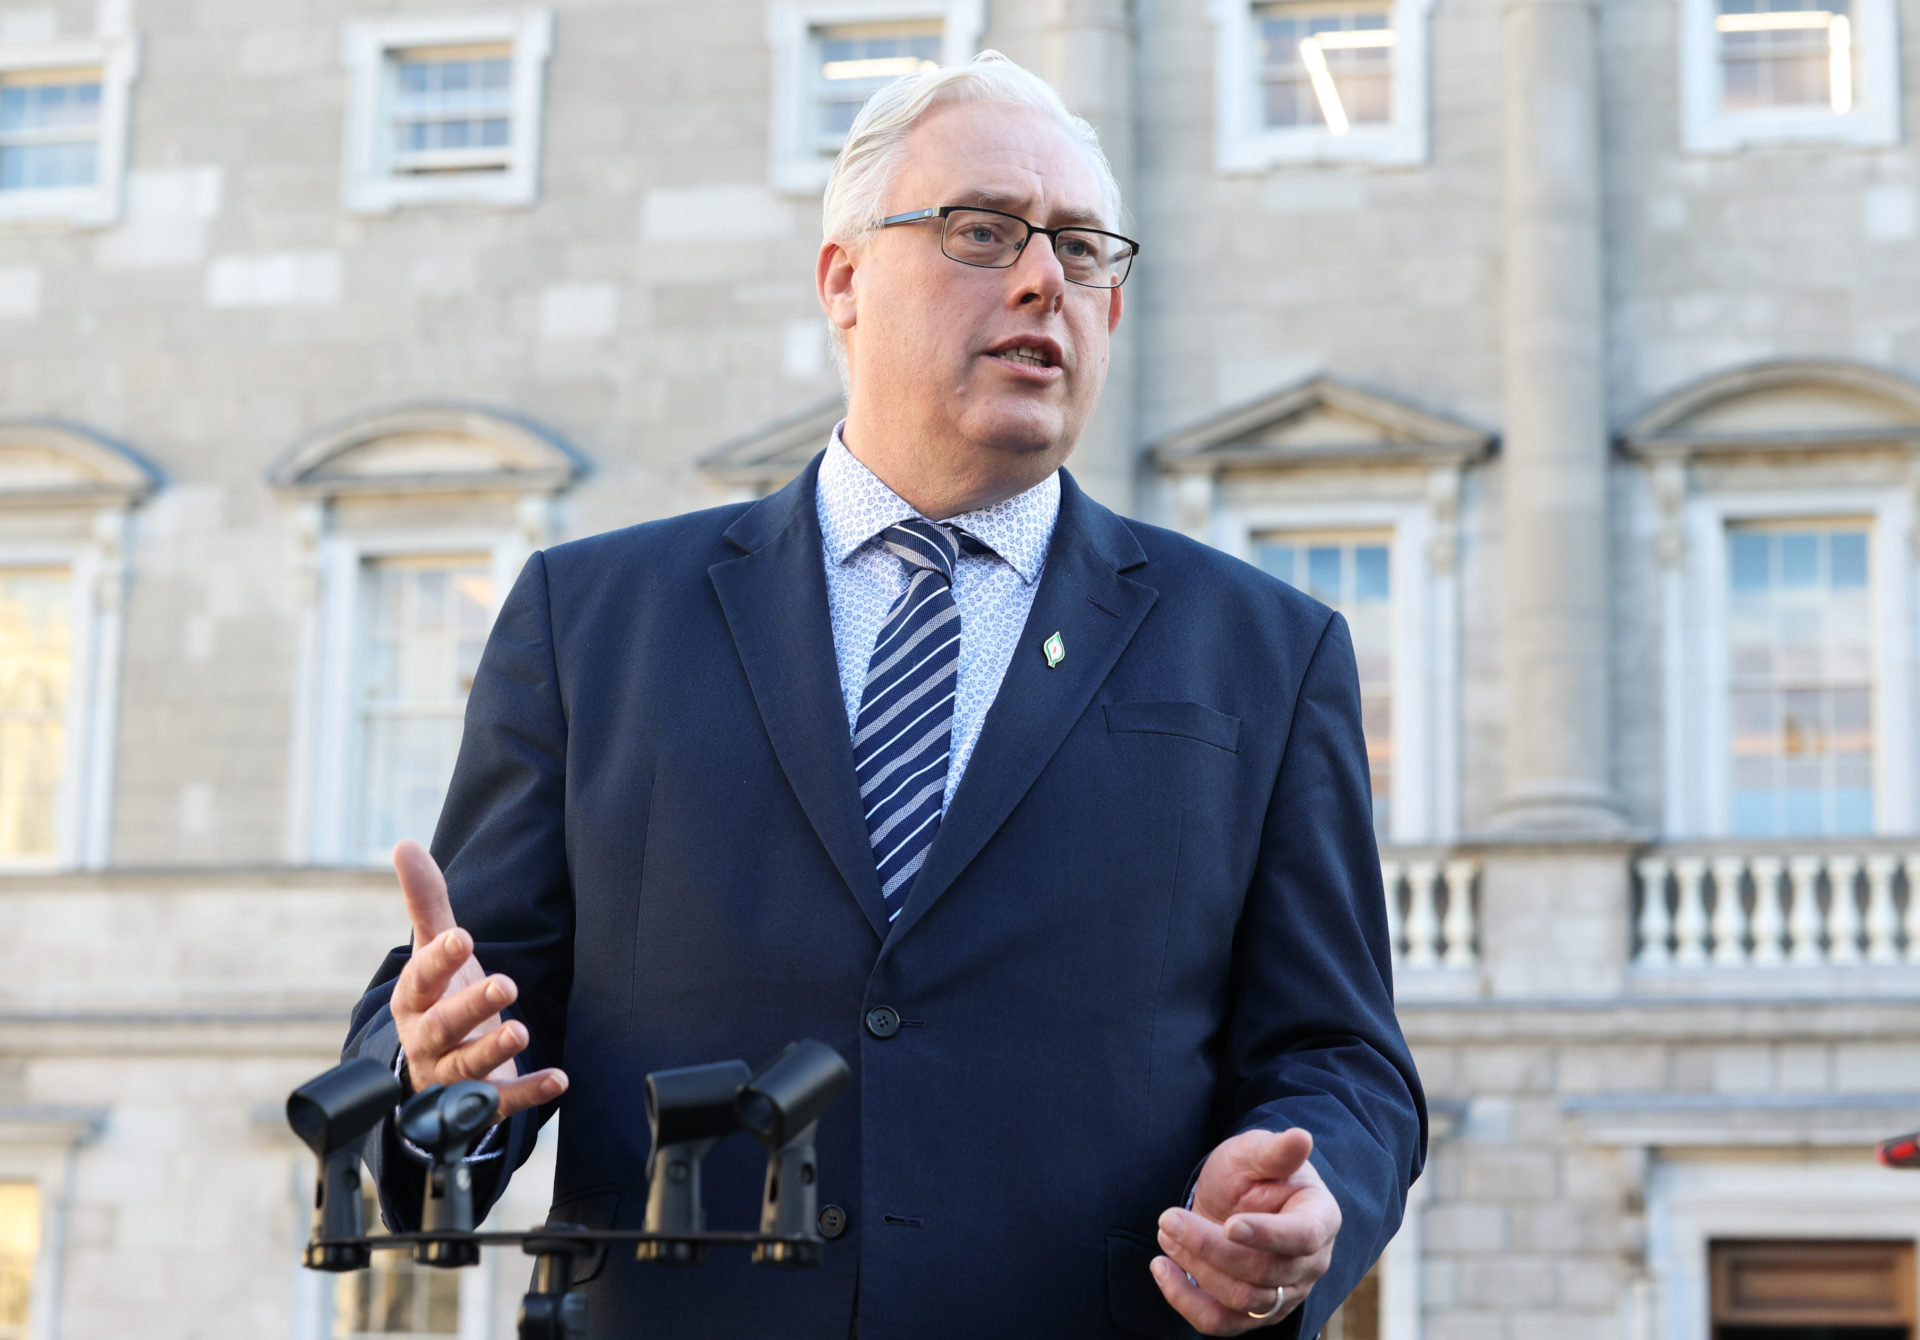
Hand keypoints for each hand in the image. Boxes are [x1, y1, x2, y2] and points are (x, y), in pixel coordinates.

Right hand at [389, 838, 567, 1120]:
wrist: (433, 1072)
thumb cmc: (439, 999)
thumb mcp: (433, 954)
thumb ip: (426, 902)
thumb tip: (404, 844)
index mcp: (414, 999)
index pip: (421, 977)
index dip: (439, 959)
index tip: (462, 937)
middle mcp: (427, 1039)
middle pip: (444, 1024)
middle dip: (472, 1006)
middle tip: (505, 985)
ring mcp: (451, 1074)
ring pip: (467, 1066)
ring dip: (494, 1049)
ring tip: (521, 1030)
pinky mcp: (478, 1103)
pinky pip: (501, 1102)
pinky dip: (529, 1093)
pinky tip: (558, 1079)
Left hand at [1150, 1128, 1341, 1333]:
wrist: (1235, 1199)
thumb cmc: (1252, 1171)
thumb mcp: (1257, 1151)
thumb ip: (1276, 1151)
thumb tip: (1302, 1138)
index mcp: (1320, 1218)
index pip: (1302, 1237)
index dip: (1266, 1235)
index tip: (1228, 1223)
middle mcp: (1310, 1264)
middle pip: (1262, 1271)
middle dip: (1208, 1246)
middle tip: (1169, 1218)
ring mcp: (1285, 1295)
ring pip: (1240, 1298)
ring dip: (1195, 1267)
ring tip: (1167, 1233)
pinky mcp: (1254, 1314)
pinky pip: (1220, 1324)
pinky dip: (1185, 1300)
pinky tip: (1162, 1269)